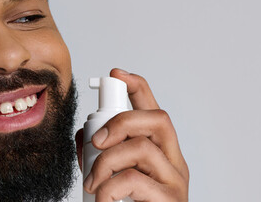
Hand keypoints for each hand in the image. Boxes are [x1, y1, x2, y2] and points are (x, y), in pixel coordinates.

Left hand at [75, 68, 188, 200]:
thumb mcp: (111, 179)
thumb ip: (101, 156)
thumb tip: (84, 134)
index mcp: (161, 154)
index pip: (155, 110)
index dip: (138, 86)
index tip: (115, 72)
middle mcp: (174, 164)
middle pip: (158, 119)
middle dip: (121, 122)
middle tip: (94, 144)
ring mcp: (176, 183)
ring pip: (143, 149)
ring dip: (106, 163)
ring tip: (92, 185)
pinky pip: (135, 180)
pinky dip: (109, 188)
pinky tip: (101, 200)